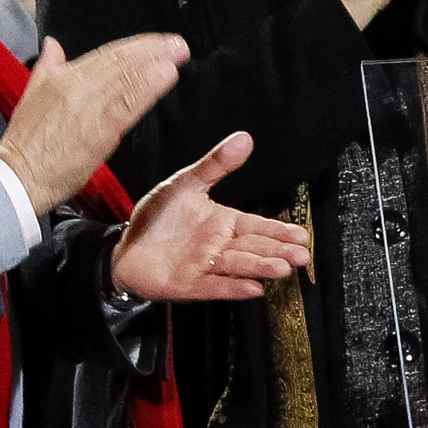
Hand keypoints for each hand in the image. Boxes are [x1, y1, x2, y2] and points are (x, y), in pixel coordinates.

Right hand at [0, 34, 187, 212]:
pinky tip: (166, 77)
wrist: (19, 176)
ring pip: (127, 78)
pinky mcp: (100, 130)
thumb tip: (53, 44)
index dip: (133, 46)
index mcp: (62, 77)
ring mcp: (89, 107)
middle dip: (152, 50)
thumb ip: (48, 66)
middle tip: (176, 43)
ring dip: (156, 64)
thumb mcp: (31, 93)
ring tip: (177, 55)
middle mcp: (77, 87)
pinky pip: (129, 104)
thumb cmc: (26, 143)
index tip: (154, 42)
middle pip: (121, 63)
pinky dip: (150, 88)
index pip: (105, 55)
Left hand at [108, 132, 317, 302]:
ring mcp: (206, 267)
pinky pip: (215, 286)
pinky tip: (253, 289)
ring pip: (239, 266)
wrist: (126, 247)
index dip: (279, 231)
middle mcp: (219, 246)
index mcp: (223, 223)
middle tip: (302, 256)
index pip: (257, 226)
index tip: (301, 234)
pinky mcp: (189, 285)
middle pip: (254, 248)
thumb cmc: (157, 217)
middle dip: (278, 251)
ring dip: (261, 267)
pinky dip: (233, 287)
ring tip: (282, 268)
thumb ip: (215, 165)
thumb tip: (244, 139)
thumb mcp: (186, 184)